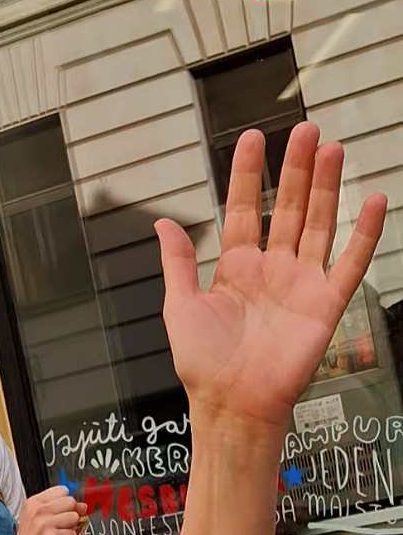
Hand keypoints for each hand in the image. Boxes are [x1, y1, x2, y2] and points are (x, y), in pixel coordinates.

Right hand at [10, 487, 84, 534]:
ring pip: (74, 517)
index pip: (62, 490)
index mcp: (33, 502)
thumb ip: (59, 508)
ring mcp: (45, 523)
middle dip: (70, 514)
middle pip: (71, 501)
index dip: (65, 503)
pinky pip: (73, 533)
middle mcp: (38, 510)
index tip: (59, 514)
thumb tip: (83, 505)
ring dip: (71, 528)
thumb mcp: (38, 519)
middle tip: (59, 526)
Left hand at [155, 123, 386, 431]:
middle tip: (305, 129)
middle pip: (288, 207)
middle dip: (296, 168)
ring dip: (327, 187)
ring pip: (318, 224)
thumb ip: (178, 263)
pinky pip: (351, 263)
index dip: (248, 174)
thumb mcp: (180, 306)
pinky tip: (373, 199)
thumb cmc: (203, 365)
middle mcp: (271, 270)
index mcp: (235, 268)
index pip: (245, 208)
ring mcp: (301, 284)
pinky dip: (364, 233)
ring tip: (331, 148)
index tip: (252, 137)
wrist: (232, 405)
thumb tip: (163, 223)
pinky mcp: (325, 305)